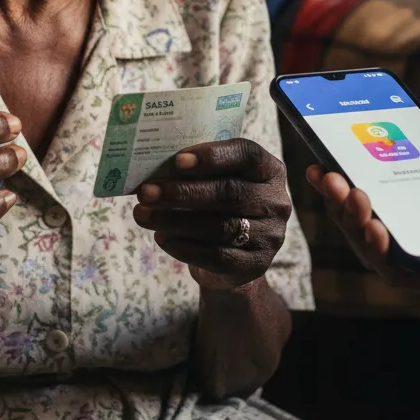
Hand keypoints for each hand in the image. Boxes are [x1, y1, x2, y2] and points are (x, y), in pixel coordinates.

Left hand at [133, 138, 291, 290]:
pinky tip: (161, 238)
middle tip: (147, 191)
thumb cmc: (218, 205)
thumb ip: (197, 170)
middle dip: (183, 192)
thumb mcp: (217, 180)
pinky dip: (184, 247)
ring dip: (175, 220)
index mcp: (269, 170)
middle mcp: (276, 202)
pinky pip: (217, 255)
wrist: (234, 257)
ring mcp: (269, 236)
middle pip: (229, 193)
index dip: (213, 156)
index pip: (247, 154)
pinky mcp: (255, 265)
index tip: (177, 160)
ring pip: (220, 226)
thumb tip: (154, 166)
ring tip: (143, 215)